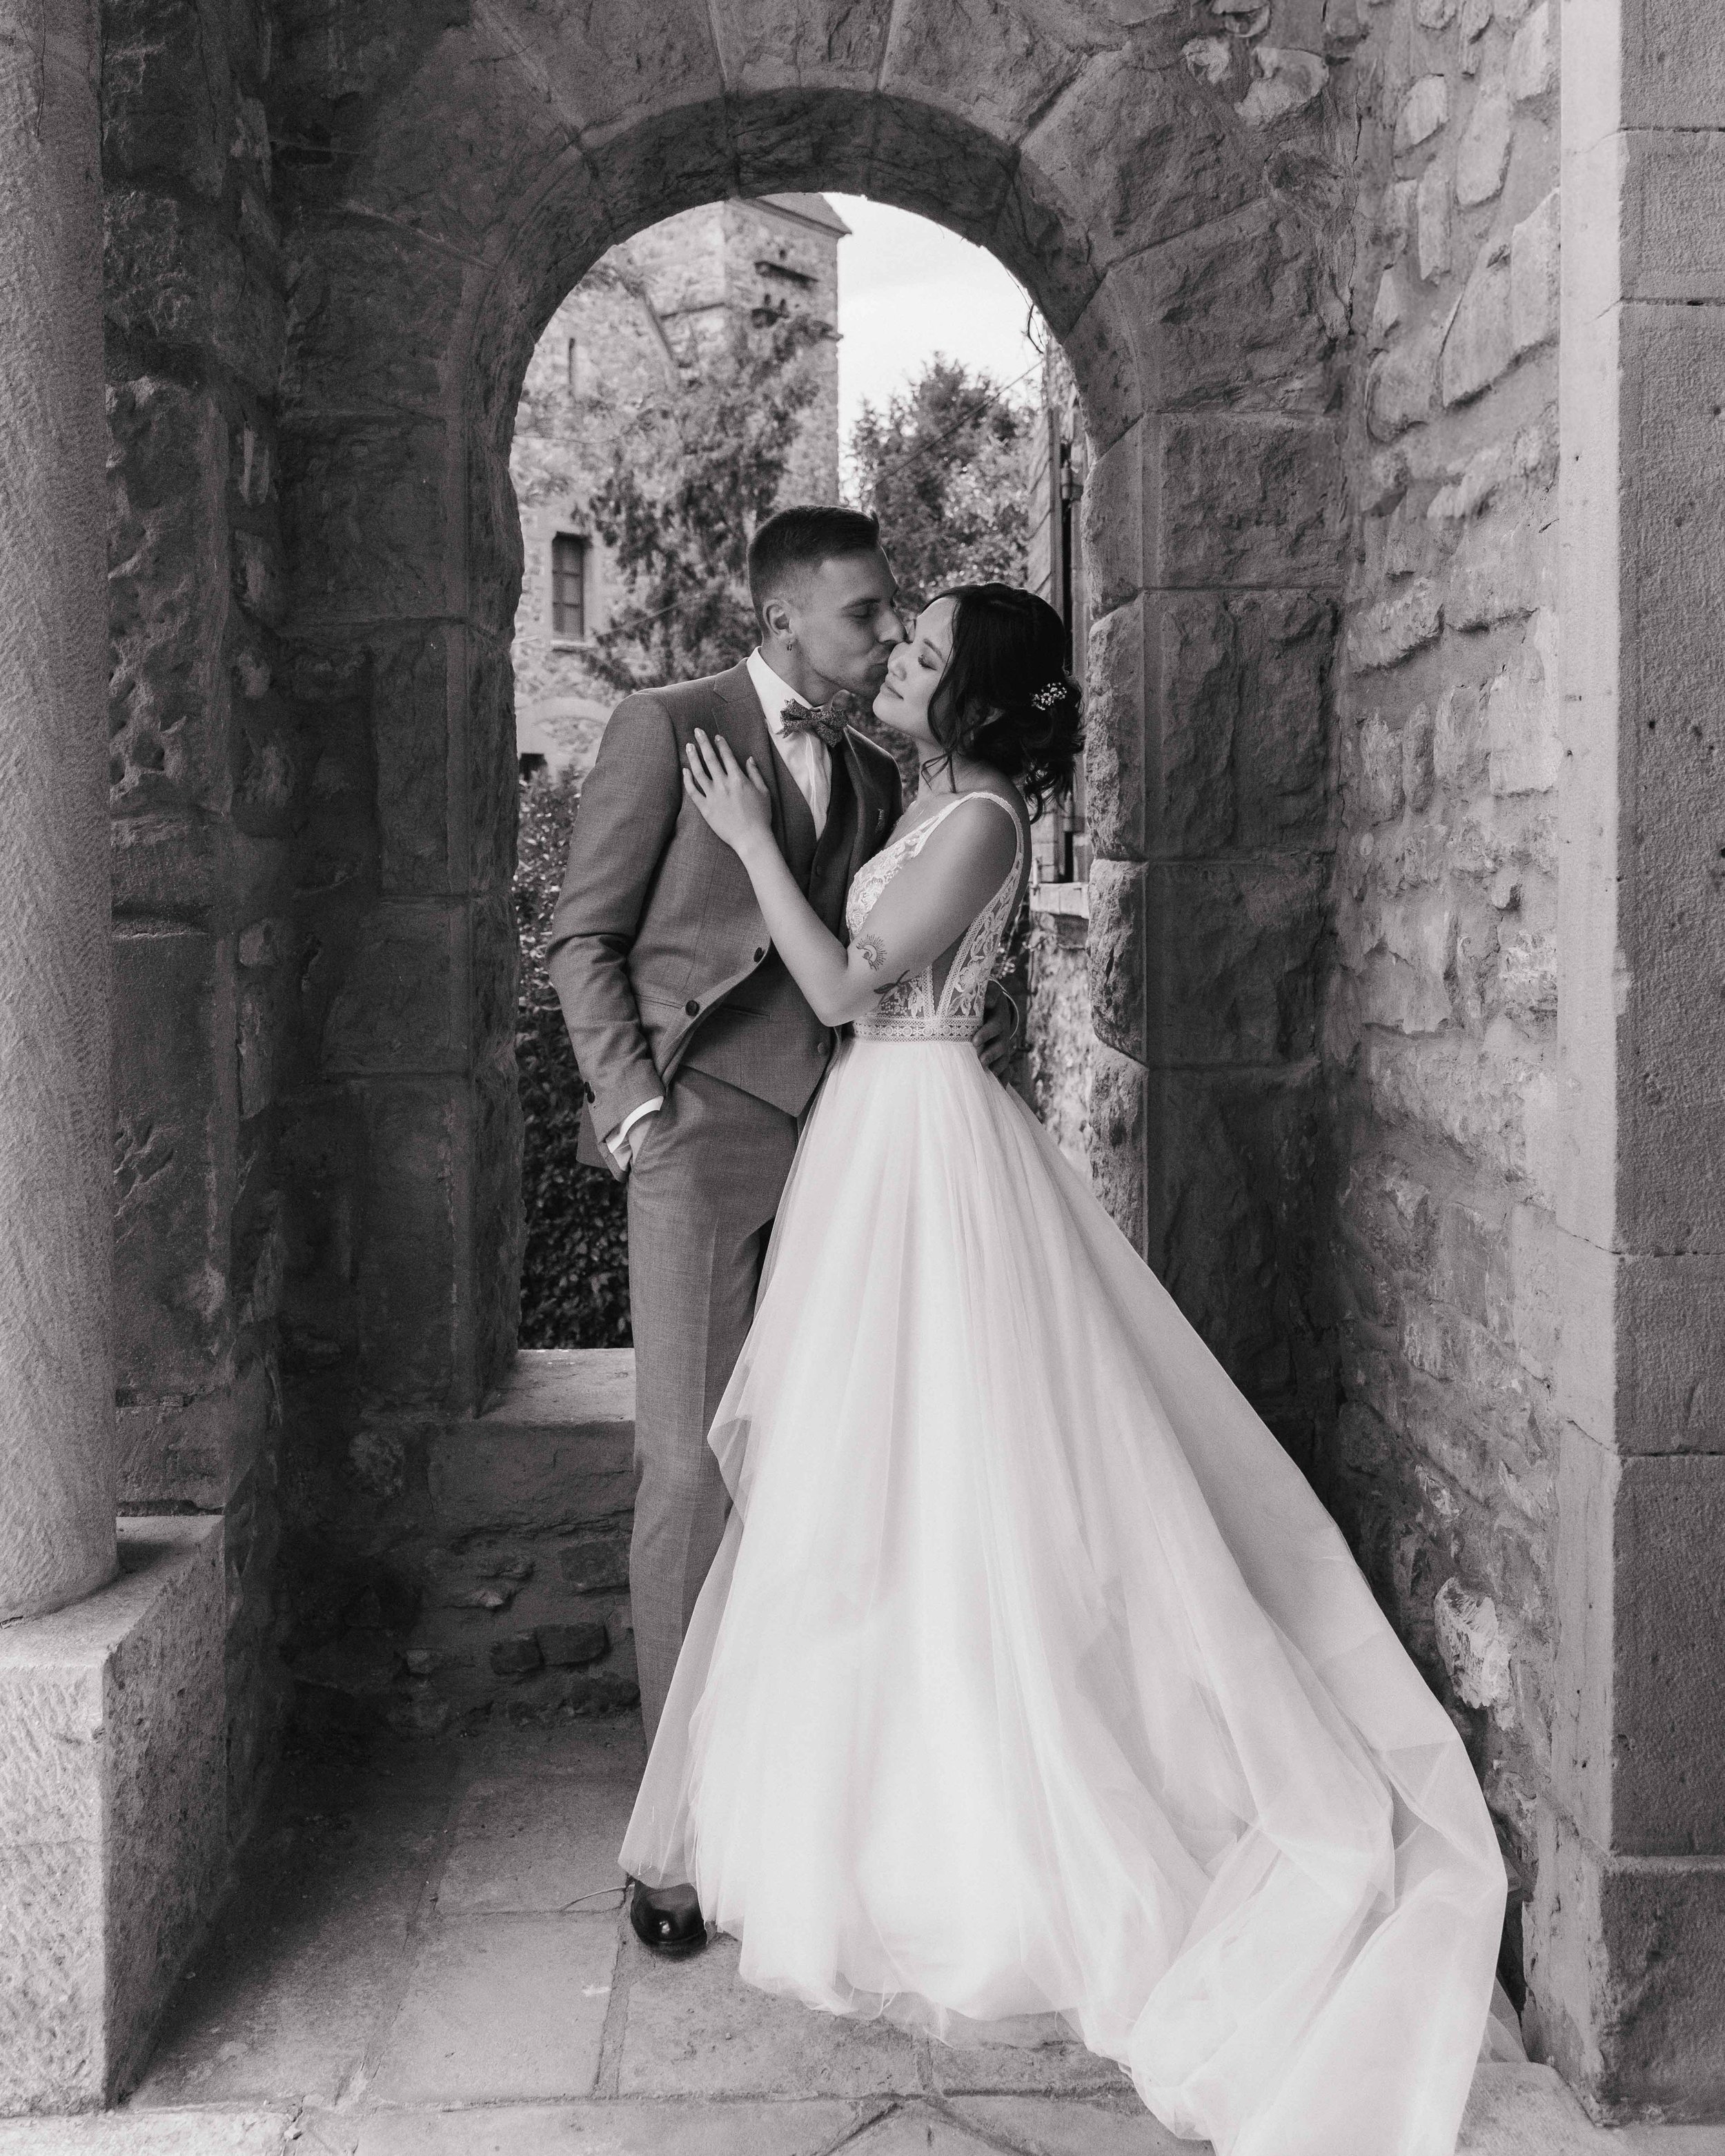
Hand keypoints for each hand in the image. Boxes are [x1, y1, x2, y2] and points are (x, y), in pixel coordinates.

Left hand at [682, 729, 773, 857]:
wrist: (751, 838)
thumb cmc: (761, 816)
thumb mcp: (764, 792)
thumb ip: (755, 773)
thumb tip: (749, 759)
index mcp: (738, 779)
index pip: (727, 756)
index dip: (721, 744)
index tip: (716, 736)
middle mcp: (723, 784)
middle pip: (710, 759)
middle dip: (703, 743)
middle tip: (697, 731)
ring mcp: (712, 796)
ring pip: (698, 772)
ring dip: (693, 757)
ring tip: (688, 747)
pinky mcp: (705, 808)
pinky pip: (693, 792)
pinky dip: (687, 780)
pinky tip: (684, 771)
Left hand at [974, 981, 1018, 1077]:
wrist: (995, 1007)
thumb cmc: (985, 1000)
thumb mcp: (988, 992)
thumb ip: (989, 992)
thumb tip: (989, 999)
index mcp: (998, 1020)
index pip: (994, 1027)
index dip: (986, 1034)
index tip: (975, 1041)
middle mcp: (1002, 1036)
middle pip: (1000, 1047)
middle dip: (991, 1055)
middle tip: (980, 1061)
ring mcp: (1003, 1048)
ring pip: (1003, 1061)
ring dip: (996, 1069)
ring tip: (987, 1075)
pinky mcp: (1002, 1058)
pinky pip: (1005, 1072)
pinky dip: (1002, 1081)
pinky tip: (998, 1091)